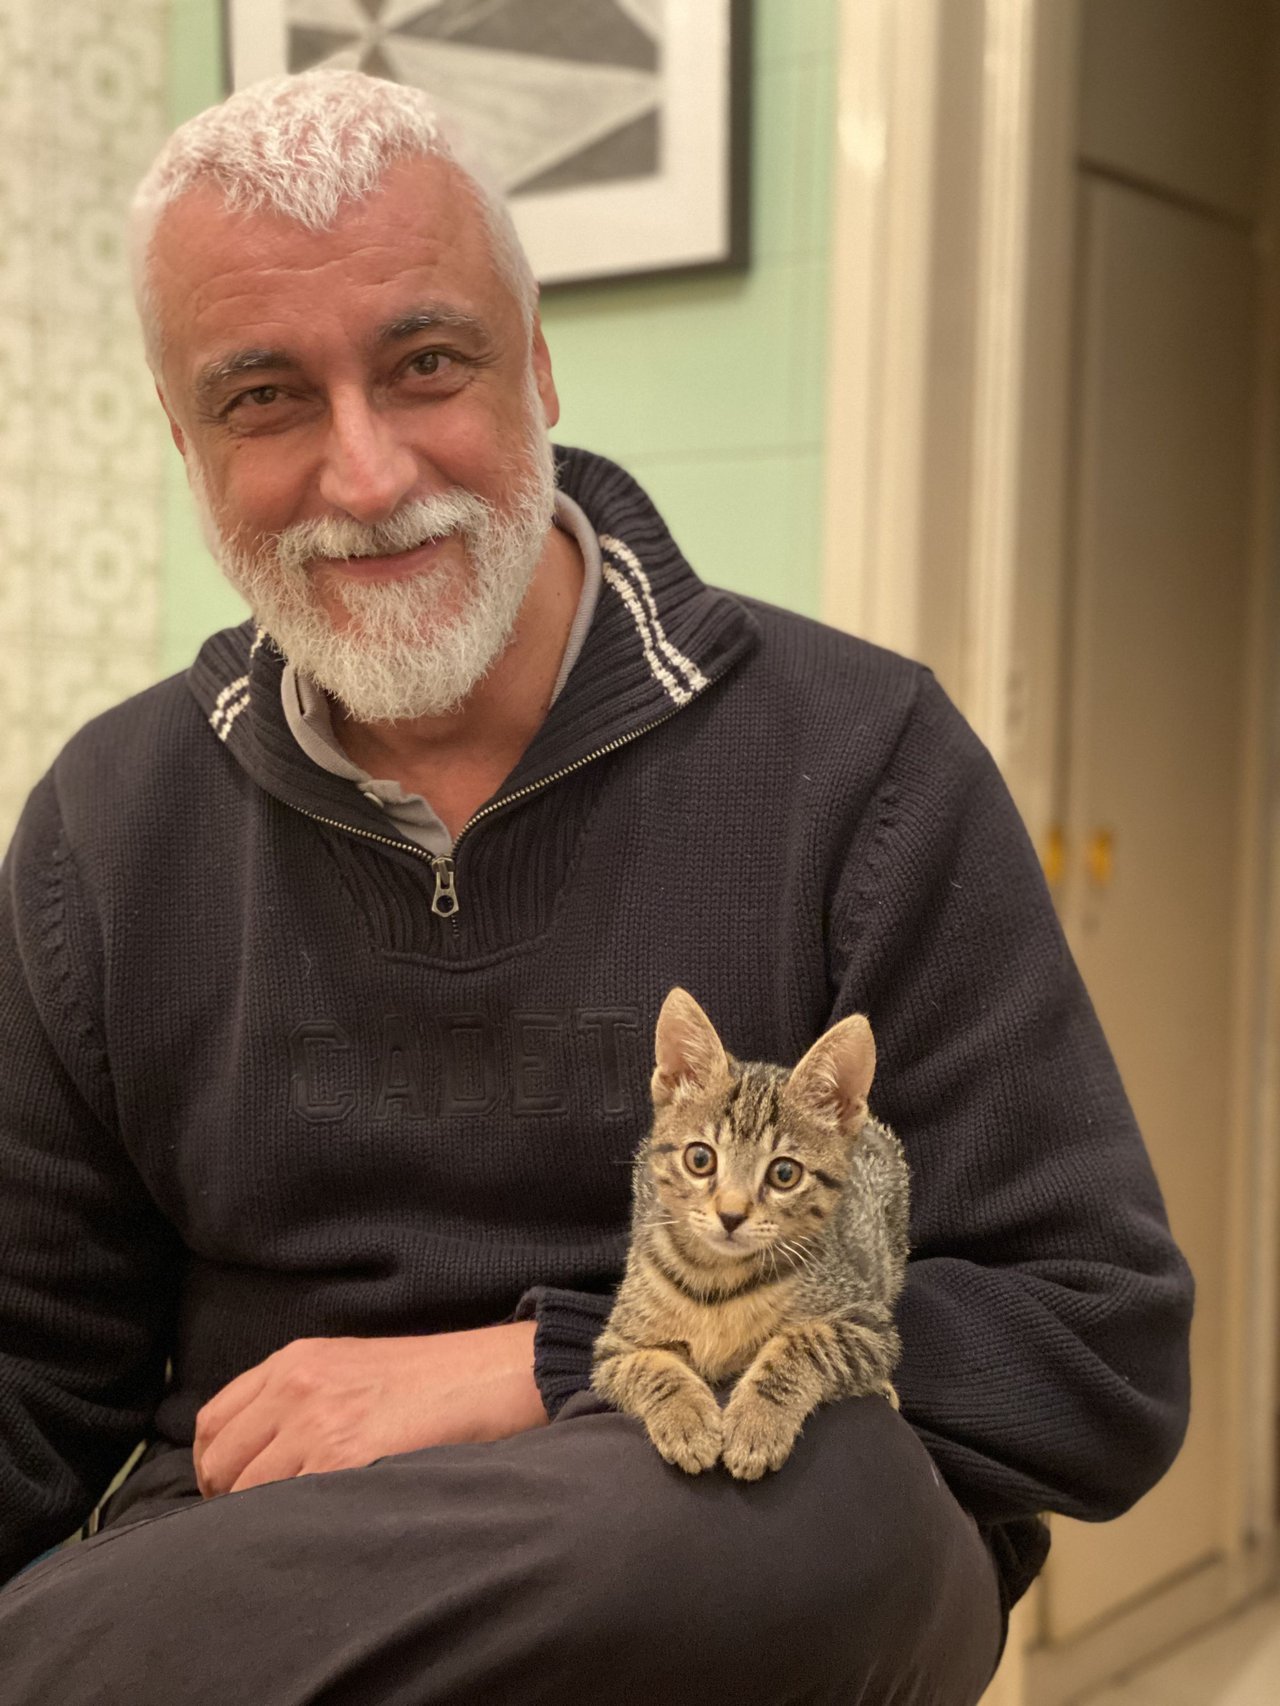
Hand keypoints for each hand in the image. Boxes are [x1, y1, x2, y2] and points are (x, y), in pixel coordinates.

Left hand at [193, 1322, 546, 1497]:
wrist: (493, 1375)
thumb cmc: (432, 1378)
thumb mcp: (351, 1366)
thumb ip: (300, 1396)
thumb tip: (258, 1455)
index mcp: (295, 1360)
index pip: (213, 1421)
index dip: (213, 1466)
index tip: (227, 1493)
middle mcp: (296, 1387)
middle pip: (221, 1462)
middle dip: (228, 1500)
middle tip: (257, 1523)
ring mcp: (318, 1423)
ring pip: (249, 1493)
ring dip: (262, 1518)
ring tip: (294, 1529)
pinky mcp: (345, 1459)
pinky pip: (291, 1508)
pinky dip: (296, 1526)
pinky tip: (320, 1529)